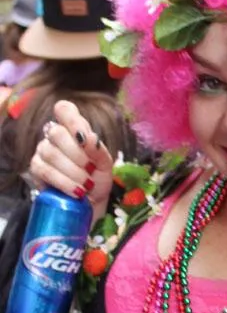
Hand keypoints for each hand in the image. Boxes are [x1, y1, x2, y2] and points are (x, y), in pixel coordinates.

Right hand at [29, 100, 114, 219]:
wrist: (90, 203)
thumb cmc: (97, 178)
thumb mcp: (105, 164)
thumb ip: (99, 150)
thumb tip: (91, 139)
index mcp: (74, 128)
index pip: (64, 109)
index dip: (72, 120)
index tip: (84, 138)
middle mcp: (55, 136)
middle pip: (56, 132)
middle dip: (77, 155)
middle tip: (90, 170)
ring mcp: (43, 151)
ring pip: (51, 153)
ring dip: (73, 172)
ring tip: (86, 185)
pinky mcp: (36, 169)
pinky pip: (45, 171)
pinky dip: (64, 182)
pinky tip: (76, 191)